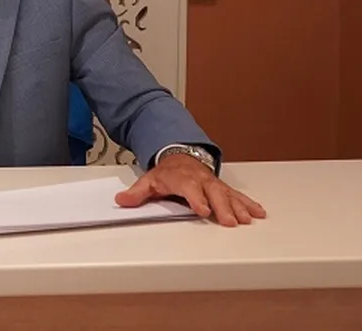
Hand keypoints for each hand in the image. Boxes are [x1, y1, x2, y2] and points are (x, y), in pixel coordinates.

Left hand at [115, 153, 265, 226]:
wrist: (179, 157)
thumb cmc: (166, 173)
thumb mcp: (148, 181)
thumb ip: (137, 193)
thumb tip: (121, 200)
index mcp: (182, 179)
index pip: (189, 189)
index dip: (197, 199)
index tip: (203, 210)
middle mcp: (201, 180)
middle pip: (213, 193)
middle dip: (222, 207)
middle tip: (230, 221)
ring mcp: (213, 184)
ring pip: (228, 194)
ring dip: (238, 207)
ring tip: (247, 219)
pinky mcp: (222, 188)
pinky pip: (237, 195)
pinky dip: (249, 203)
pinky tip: (258, 212)